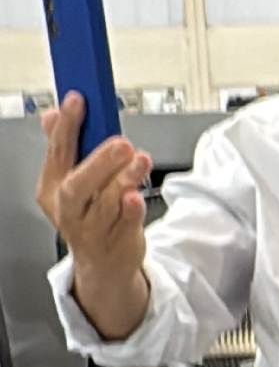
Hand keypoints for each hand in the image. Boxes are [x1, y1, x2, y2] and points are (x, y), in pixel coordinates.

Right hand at [37, 96, 151, 338]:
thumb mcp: (70, 181)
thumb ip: (65, 147)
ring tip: (139, 161)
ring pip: (104, 205)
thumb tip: (52, 114)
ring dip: (123, 180)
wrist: (103, 265)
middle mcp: (69, 210)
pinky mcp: (116, 244)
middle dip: (98, 162)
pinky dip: (131, 211)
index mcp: (53, 189)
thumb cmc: (88, 215)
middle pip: (77, 186)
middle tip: (120, 143)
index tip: (77, 101)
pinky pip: (124, 226)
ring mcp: (92, 230)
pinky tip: (137, 197)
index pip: (57, 153)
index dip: (66, 126)